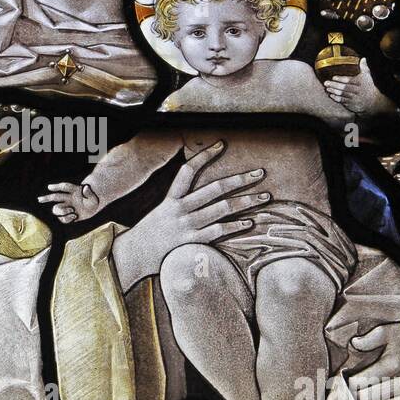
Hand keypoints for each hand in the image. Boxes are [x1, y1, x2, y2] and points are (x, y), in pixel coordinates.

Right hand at [39, 181, 100, 223]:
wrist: (93, 206)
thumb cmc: (93, 200)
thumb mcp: (94, 197)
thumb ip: (89, 193)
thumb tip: (85, 187)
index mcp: (73, 191)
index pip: (64, 187)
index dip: (56, 187)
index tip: (49, 187)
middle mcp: (68, 198)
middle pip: (55, 197)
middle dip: (47, 198)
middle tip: (39, 199)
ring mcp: (66, 206)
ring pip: (56, 208)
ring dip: (62, 211)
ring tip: (72, 211)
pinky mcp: (67, 215)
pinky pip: (62, 218)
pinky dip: (67, 219)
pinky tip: (74, 217)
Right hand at [110, 140, 271, 290]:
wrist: (133, 256)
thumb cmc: (150, 234)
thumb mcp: (161, 212)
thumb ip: (180, 203)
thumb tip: (203, 195)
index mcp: (171, 198)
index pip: (189, 170)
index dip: (205, 156)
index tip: (222, 144)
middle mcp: (180, 209)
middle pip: (215, 188)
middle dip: (240, 180)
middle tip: (259, 173)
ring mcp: (187, 226)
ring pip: (222, 209)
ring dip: (246, 202)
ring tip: (265, 197)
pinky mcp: (192, 242)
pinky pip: (219, 232)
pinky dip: (235, 226)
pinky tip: (249, 222)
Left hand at [324, 59, 394, 115]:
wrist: (373, 102)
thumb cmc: (368, 87)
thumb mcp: (367, 77)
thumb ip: (364, 67)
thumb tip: (363, 58)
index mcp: (360, 83)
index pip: (349, 80)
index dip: (341, 79)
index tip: (333, 77)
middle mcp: (357, 91)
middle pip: (344, 88)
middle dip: (334, 85)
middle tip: (326, 83)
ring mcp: (354, 98)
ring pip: (342, 94)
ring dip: (334, 91)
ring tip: (327, 88)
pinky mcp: (352, 104)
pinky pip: (343, 101)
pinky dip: (336, 98)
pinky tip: (331, 95)